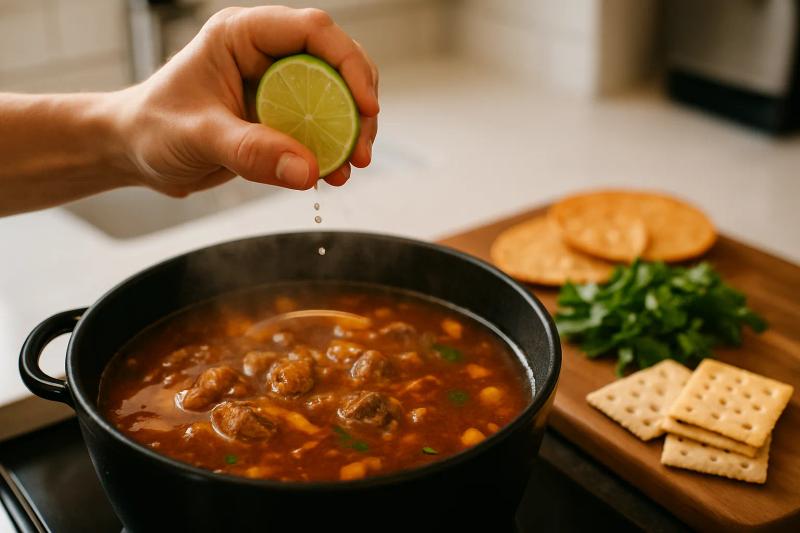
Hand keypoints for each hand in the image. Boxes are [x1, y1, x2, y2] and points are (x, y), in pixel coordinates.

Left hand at [116, 6, 378, 195]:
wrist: (135, 153)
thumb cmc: (150, 129)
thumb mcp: (197, 138)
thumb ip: (251, 151)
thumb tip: (306, 169)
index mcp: (242, 36)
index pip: (312, 31)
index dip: (348, 64)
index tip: (366, 106)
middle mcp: (266, 55)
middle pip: (335, 64)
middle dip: (358, 106)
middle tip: (361, 149)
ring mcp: (276, 87)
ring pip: (335, 97)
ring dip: (350, 131)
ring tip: (349, 166)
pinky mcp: (279, 117)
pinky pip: (320, 127)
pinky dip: (333, 150)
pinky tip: (331, 174)